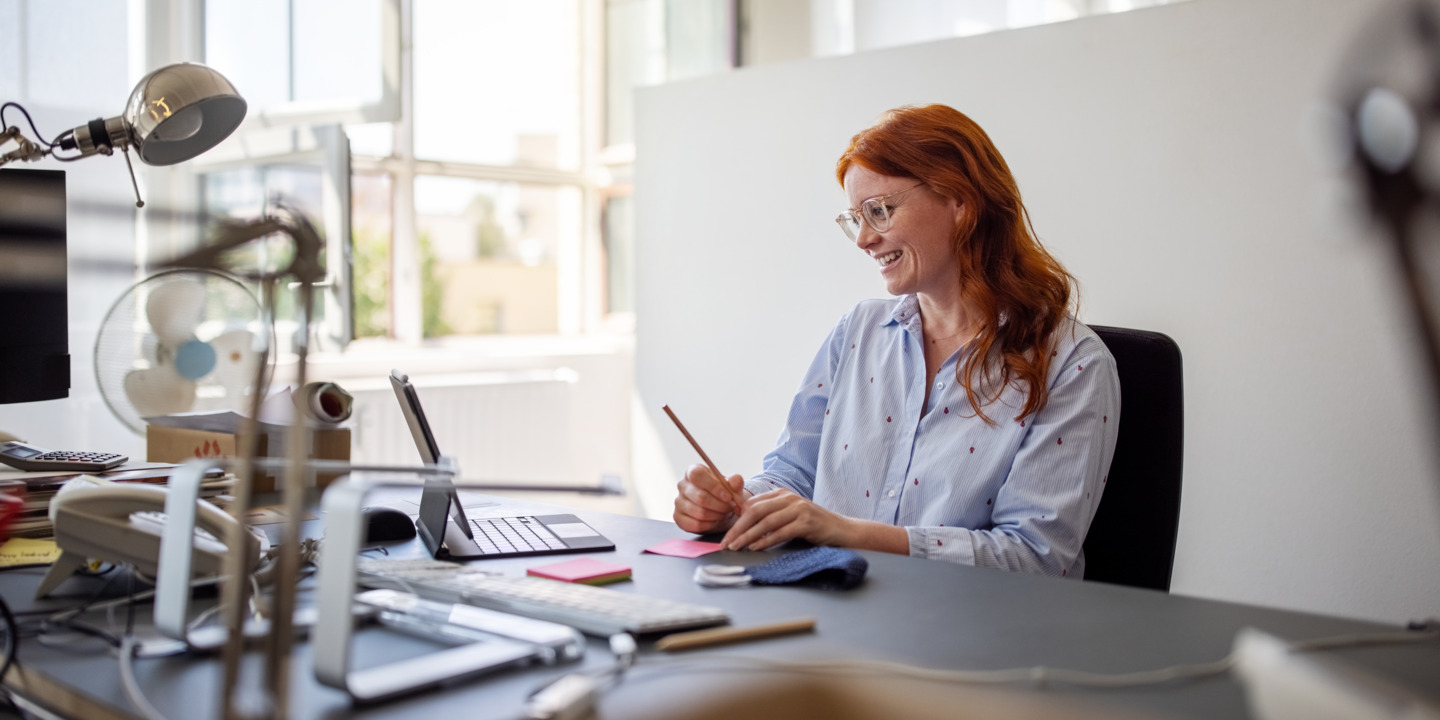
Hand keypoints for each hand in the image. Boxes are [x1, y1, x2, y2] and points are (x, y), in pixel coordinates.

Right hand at [673, 464, 747, 534]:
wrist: (719, 509)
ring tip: (724, 513)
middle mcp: (682, 485)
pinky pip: (695, 524)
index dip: (714, 487)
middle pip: (700, 497)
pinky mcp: (678, 517)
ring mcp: (678, 502)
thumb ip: (735, 483)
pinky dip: (709, 525)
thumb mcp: (732, 487)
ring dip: (716, 515)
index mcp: (693, 471)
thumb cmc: (723, 494)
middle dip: (720, 505)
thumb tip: (736, 480)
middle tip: (730, 507)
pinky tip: (715, 520)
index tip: (728, 497)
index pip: (697, 475)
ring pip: (699, 512)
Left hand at [721, 489, 854, 550]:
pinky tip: (755, 548)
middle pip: (755, 511)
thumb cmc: (812, 526)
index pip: (752, 504)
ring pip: (766, 522)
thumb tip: (743, 527)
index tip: (726, 535)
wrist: (842, 530)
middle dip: (738, 528)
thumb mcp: (789, 516)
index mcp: (781, 494)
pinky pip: (781, 532)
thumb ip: (770, 517)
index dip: (736, 520)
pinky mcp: (807, 522)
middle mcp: (789, 498)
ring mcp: (799, 509)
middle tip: (726, 543)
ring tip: (736, 547)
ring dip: (748, 536)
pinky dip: (766, 541)